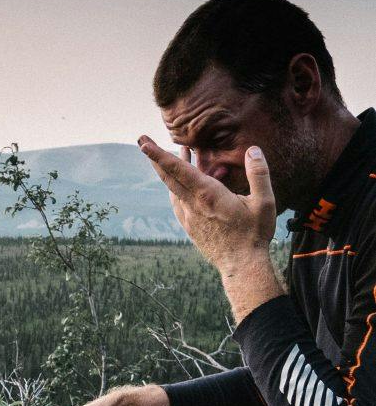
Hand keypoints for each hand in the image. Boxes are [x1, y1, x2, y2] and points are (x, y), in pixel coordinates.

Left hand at [137, 137, 282, 320]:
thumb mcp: (264, 202)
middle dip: (154, 157)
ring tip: (175, 154)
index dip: (159, 155)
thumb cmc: (254, 234)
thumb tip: (253, 150)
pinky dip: (176, 186)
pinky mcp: (189, 226)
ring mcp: (188, 216)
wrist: (241, 265)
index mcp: (207, 194)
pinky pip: (177, 201)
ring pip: (172, 188)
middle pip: (167, 176)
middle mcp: (192, 204)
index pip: (178, 170)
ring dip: (170, 170)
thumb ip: (259, 174)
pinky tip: (182, 182)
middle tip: (142, 140)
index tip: (143, 144)